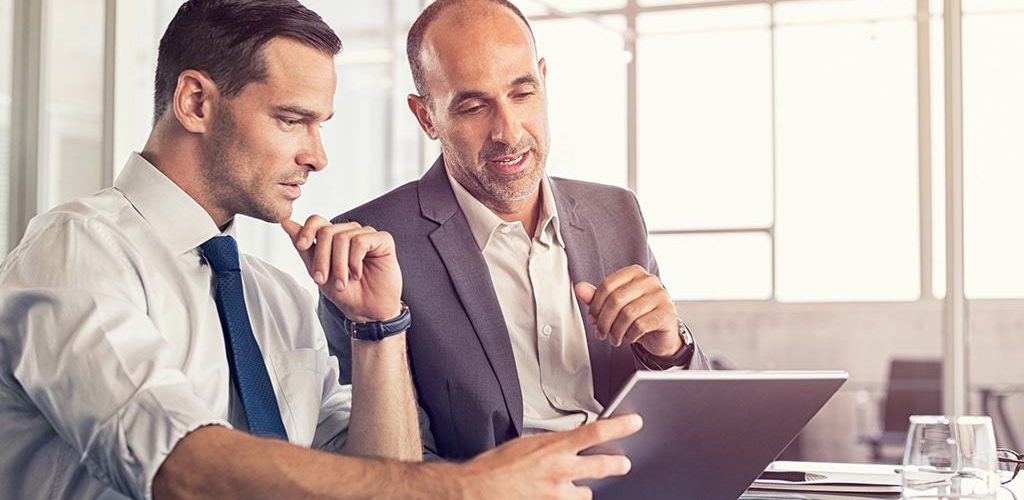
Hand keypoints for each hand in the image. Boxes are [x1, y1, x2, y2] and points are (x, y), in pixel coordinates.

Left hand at [282, 216, 401, 322]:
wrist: (367, 311)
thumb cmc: (346, 293)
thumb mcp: (318, 272)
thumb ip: (305, 248)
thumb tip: (286, 223)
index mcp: (334, 238)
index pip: (317, 221)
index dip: (307, 230)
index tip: (301, 246)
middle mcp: (350, 232)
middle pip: (327, 231)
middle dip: (322, 258)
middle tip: (323, 279)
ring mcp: (367, 235)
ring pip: (343, 237)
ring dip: (339, 265)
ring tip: (343, 282)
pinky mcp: (383, 240)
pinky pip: (361, 241)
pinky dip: (355, 261)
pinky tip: (357, 273)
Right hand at [457, 415, 641, 498]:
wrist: (478, 490)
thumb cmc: (495, 467)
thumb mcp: (525, 443)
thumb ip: (550, 444)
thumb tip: (564, 444)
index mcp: (553, 448)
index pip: (595, 432)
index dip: (620, 426)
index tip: (635, 423)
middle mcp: (560, 471)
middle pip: (602, 466)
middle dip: (616, 464)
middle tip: (623, 463)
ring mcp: (559, 494)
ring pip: (585, 493)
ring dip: (579, 489)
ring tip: (565, 486)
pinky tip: (551, 496)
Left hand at [575, 265, 682, 356]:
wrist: (661, 333)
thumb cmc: (637, 316)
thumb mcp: (615, 306)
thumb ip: (597, 296)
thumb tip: (579, 288)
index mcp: (635, 273)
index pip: (608, 284)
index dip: (595, 304)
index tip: (592, 318)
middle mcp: (649, 280)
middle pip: (616, 299)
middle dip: (604, 320)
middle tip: (600, 333)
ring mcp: (661, 296)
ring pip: (628, 314)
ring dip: (616, 331)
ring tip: (615, 338)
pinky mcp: (667, 313)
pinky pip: (640, 325)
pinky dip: (631, 335)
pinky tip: (630, 337)